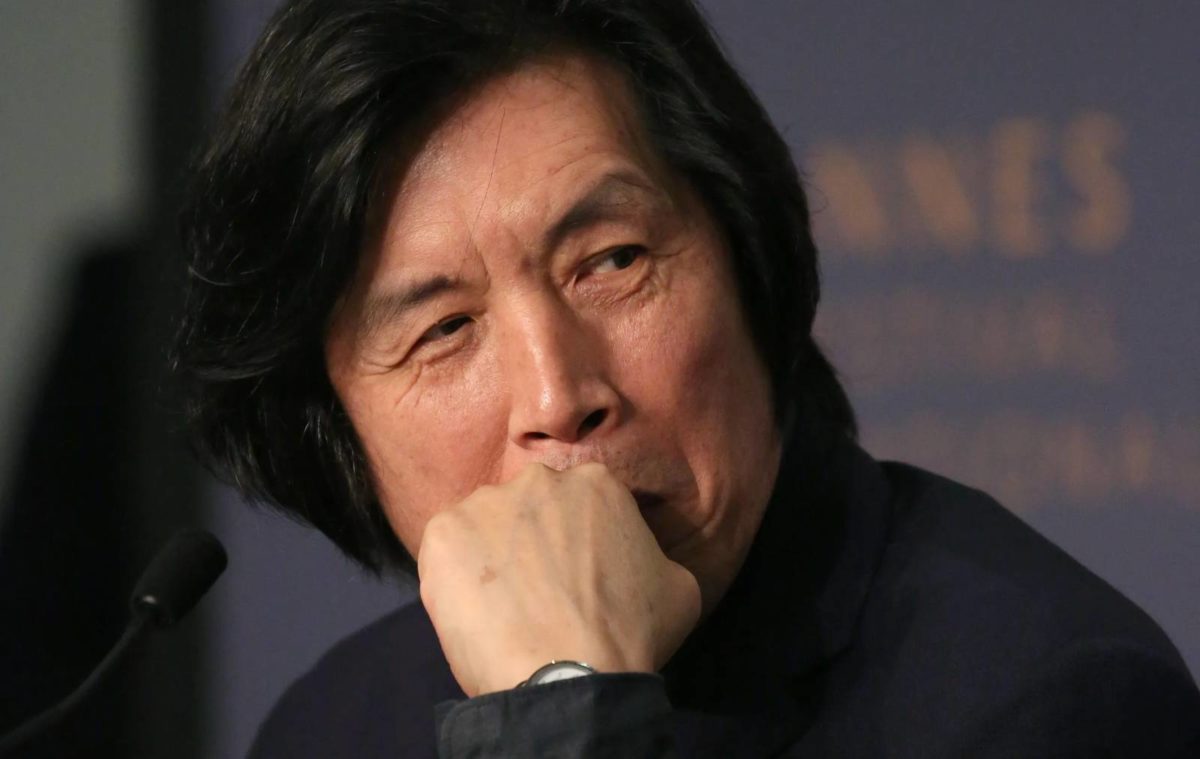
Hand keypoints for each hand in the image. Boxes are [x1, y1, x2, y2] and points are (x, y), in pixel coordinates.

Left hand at [416, 462, 701, 696]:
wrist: (571, 674)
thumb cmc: (631, 634)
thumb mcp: (678, 586)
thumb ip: (653, 556)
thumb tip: (641, 565)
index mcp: (597, 482)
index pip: (580, 506)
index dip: (577, 544)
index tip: (576, 578)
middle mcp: (538, 478)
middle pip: (530, 510)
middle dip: (532, 543)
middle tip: (539, 593)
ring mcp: (485, 502)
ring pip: (485, 528)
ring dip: (492, 559)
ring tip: (504, 610)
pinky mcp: (442, 532)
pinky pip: (446, 553)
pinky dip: (455, 580)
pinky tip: (477, 614)